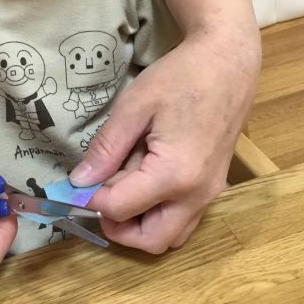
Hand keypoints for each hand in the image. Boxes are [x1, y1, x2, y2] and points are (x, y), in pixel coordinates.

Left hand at [70, 29, 260, 252]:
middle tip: (99, 195)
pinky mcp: (214, 185)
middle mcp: (196, 195)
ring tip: (122, 185)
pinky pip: (185, 217)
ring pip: (171, 235)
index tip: (75, 182)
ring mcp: (210, 193)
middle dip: (118, 227)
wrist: (228, 62)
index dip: (91, 199)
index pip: (121, 209)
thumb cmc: (181, 77)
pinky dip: (160, 212)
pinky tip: (145, 177)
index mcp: (174, 175)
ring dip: (141, 223)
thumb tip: (79, 181)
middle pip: (150, 240)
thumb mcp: (134, 106)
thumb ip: (106, 148)